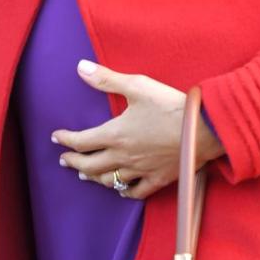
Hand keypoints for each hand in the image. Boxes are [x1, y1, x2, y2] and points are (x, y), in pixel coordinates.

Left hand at [51, 61, 225, 200]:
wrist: (203, 129)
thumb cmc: (170, 106)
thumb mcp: (137, 86)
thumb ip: (107, 79)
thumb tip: (80, 67)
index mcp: (115, 134)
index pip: (81, 141)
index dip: (65, 139)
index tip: (56, 137)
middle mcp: (123, 156)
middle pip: (90, 166)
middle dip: (74, 162)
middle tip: (64, 160)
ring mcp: (141, 170)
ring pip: (109, 180)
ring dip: (93, 178)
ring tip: (84, 176)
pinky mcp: (158, 178)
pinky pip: (136, 191)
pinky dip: (124, 191)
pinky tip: (120, 190)